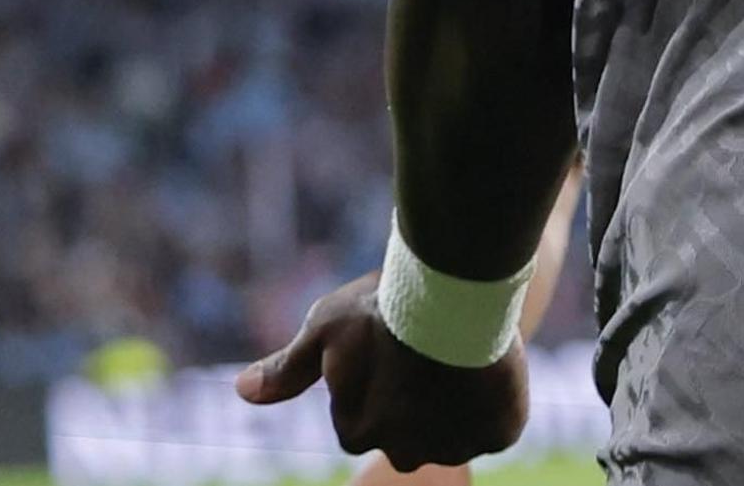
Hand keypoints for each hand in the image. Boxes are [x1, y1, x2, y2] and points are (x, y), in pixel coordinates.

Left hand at [238, 273, 528, 469]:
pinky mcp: (500, 433)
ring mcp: (456, 446)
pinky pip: (496, 427)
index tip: (392, 350)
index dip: (379, 383)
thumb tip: (242, 391)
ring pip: (454, 434)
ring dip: (455, 407)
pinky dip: (495, 405)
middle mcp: (406, 453)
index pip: (363, 421)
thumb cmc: (383, 307)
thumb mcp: (326, 329)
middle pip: (410, 435)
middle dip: (416, 403)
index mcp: (358, 433)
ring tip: (458, 356)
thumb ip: (288, 369)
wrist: (458, 290)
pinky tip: (486, 369)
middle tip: (426, 355)